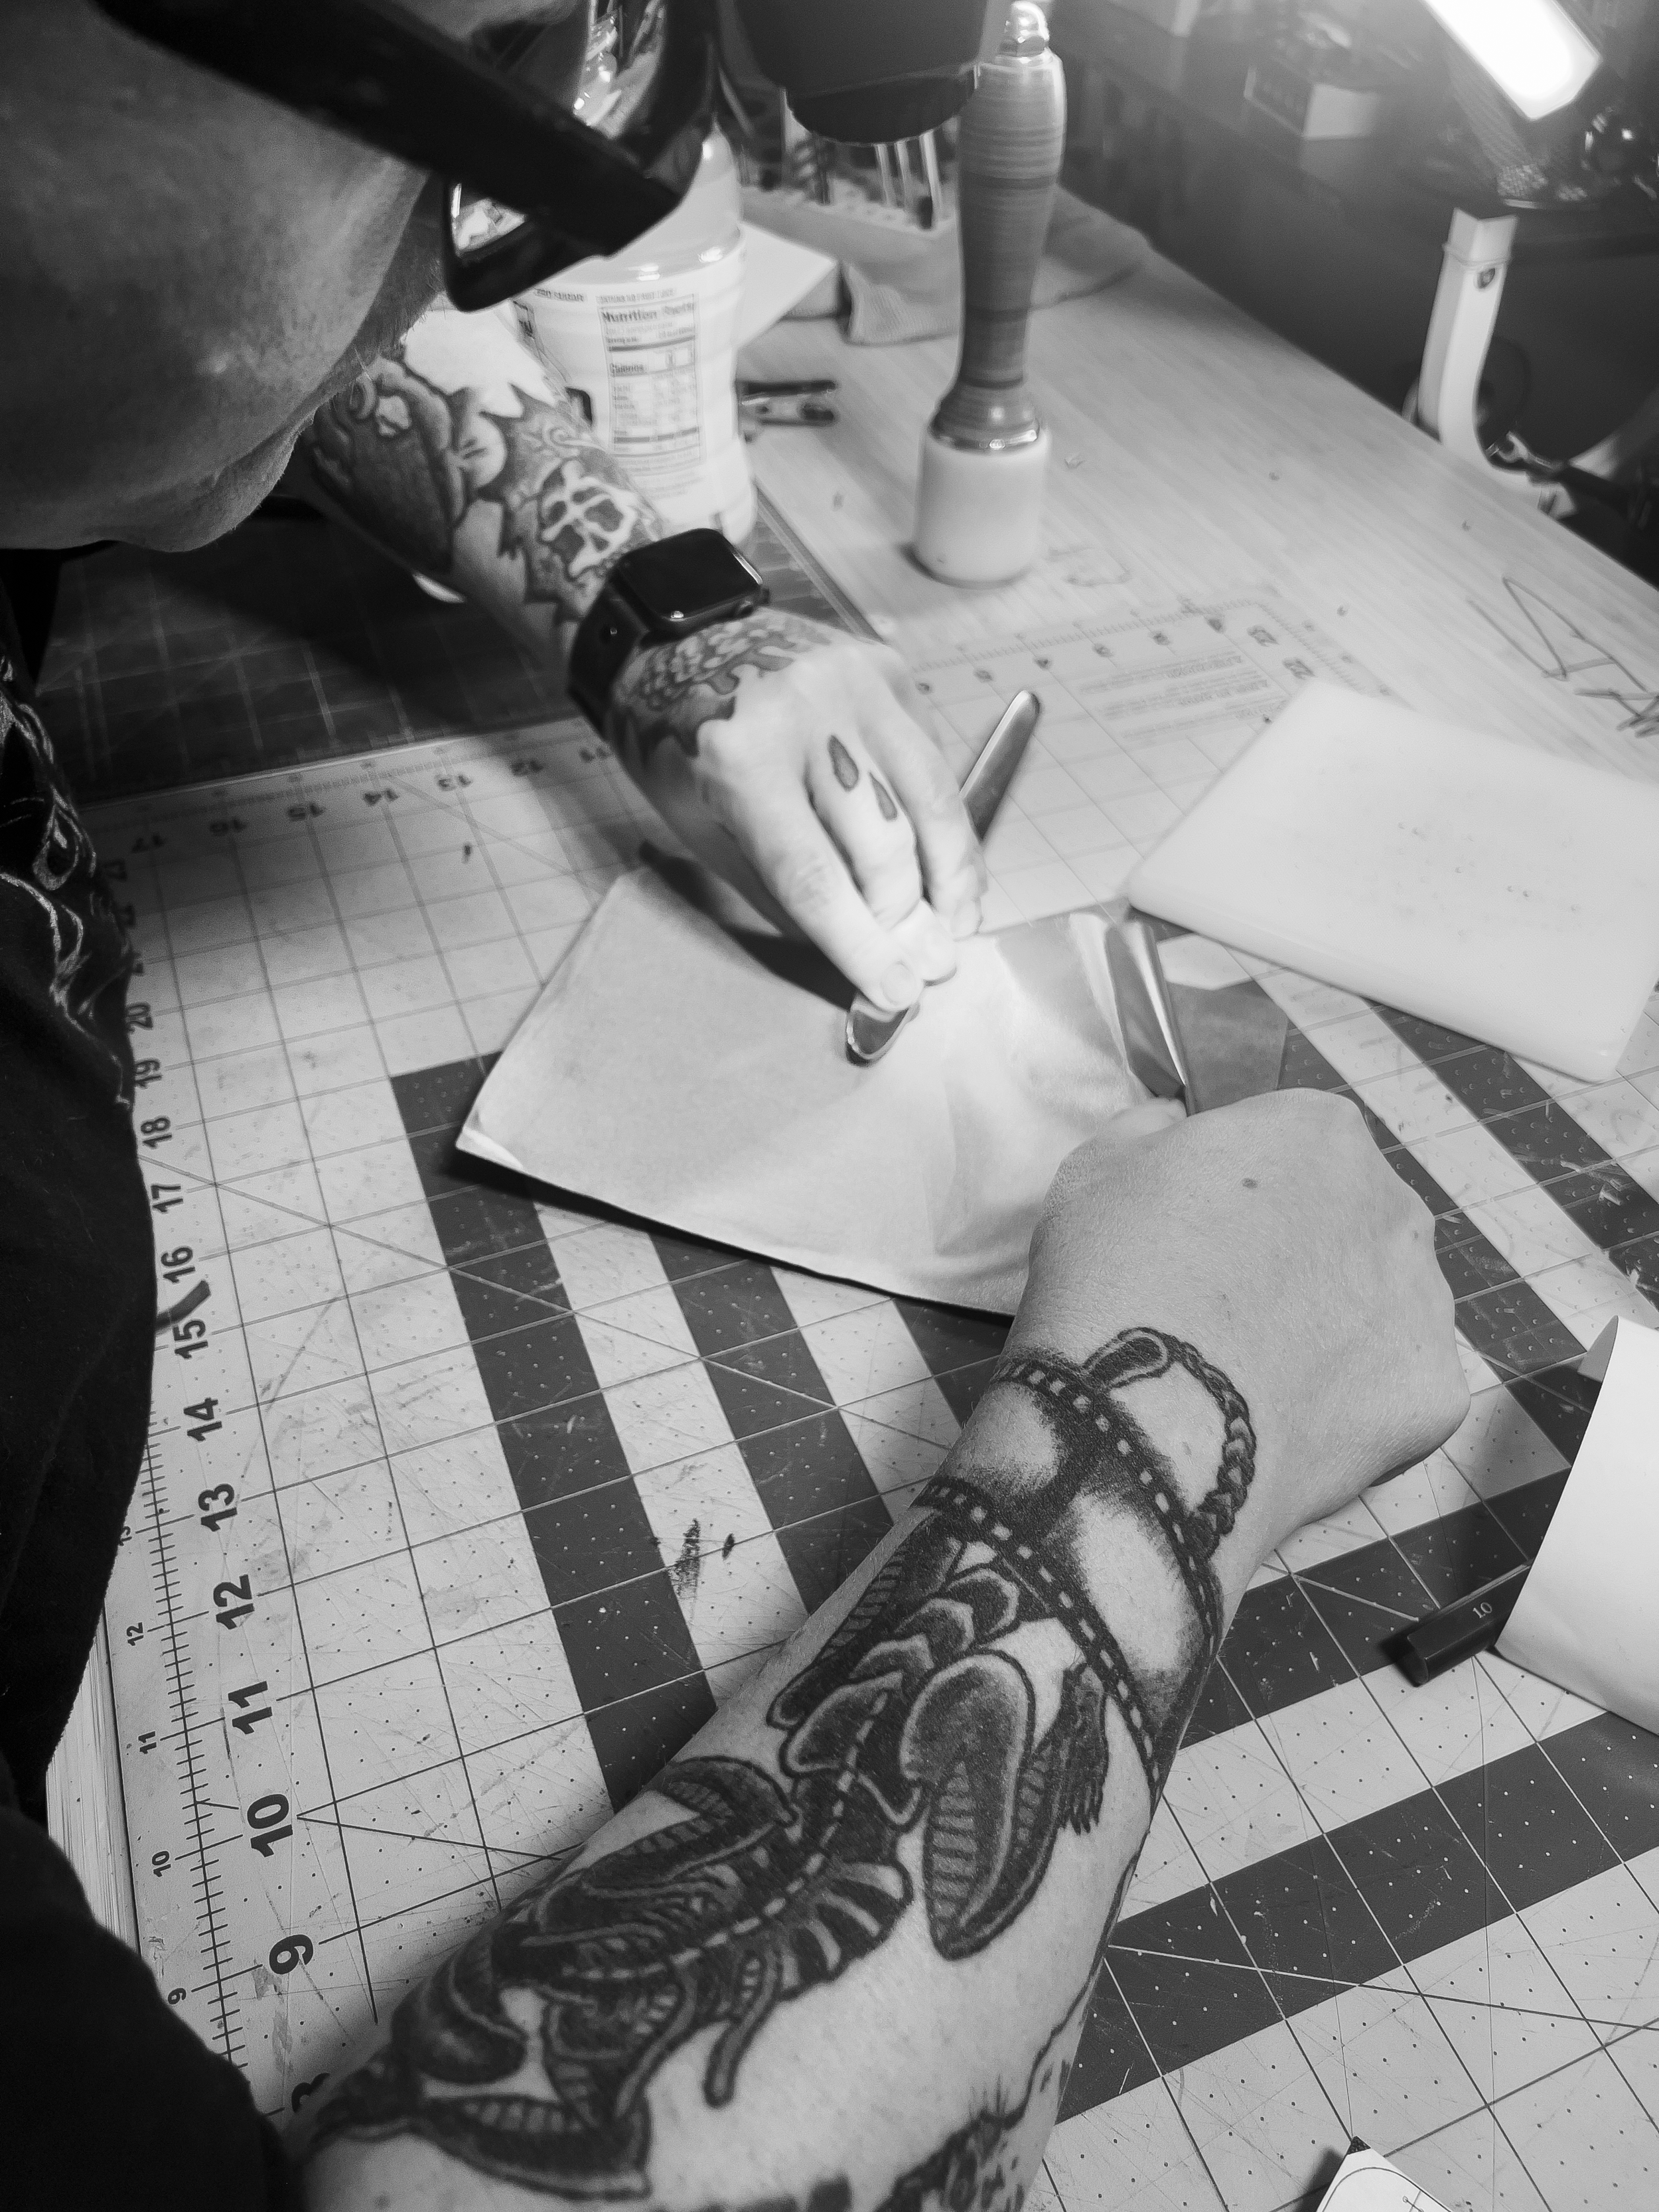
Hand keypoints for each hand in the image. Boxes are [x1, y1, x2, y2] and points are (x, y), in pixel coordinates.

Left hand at [606, 610, 985, 1008]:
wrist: (680, 636)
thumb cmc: (680, 744)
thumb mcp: (705, 825)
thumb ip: (782, 888)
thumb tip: (870, 954)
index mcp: (742, 760)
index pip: (815, 876)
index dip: (862, 944)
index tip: (898, 992)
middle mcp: (808, 715)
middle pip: (884, 841)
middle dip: (909, 916)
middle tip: (928, 965)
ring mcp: (856, 685)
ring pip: (933, 797)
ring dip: (952, 872)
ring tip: (958, 922)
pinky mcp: (887, 671)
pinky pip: (931, 761)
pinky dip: (944, 820)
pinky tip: (950, 864)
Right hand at [1017, 1090, 1467, 1582]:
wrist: (1149, 1419)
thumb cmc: (1114, 1277)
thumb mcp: (1099, 1166)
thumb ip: (1152, 1130)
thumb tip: (1173, 1124)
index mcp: (1318, 1130)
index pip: (1291, 1147)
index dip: (1238, 1196)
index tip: (1197, 1240)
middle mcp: (1395, 1202)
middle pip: (1350, 1222)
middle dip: (1301, 1259)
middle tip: (1227, 1311)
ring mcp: (1427, 1300)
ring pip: (1380, 1305)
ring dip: (1334, 1327)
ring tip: (1256, 1372)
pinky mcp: (1437, 1390)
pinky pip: (1394, 1389)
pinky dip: (1351, 1404)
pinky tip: (1290, 1419)